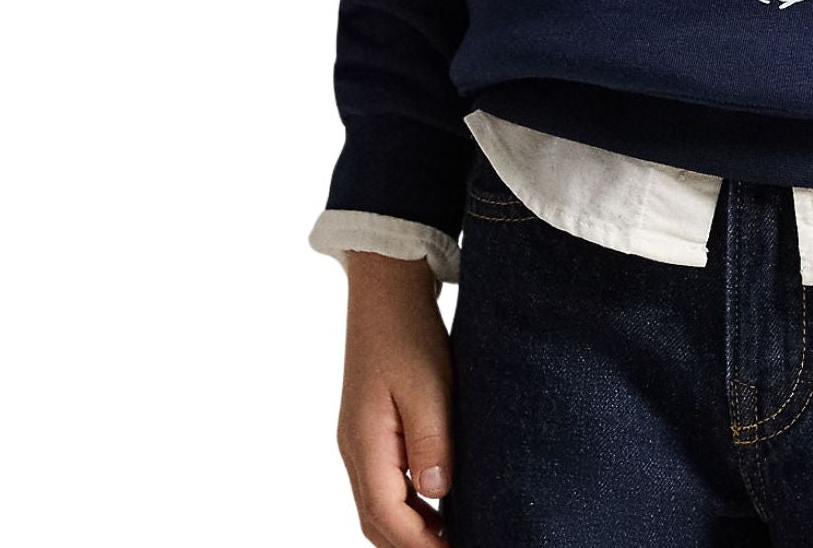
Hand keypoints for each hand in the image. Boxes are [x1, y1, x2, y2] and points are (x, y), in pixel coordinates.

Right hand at [337, 254, 452, 545]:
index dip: (422, 545)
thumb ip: (430, 442)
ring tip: (450, 537)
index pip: (388, 516)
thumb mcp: (428, 385)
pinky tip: (436, 508)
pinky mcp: (370, 430)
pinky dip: (406, 506)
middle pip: (377, 521)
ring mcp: (359, 441)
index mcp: (365, 442)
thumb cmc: (408, 332)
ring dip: (409, 530)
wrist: (386, 290)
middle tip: (457, 547)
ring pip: (378, 506)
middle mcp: (355, 449)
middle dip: (411, 547)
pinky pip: (382, 485)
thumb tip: (437, 495)